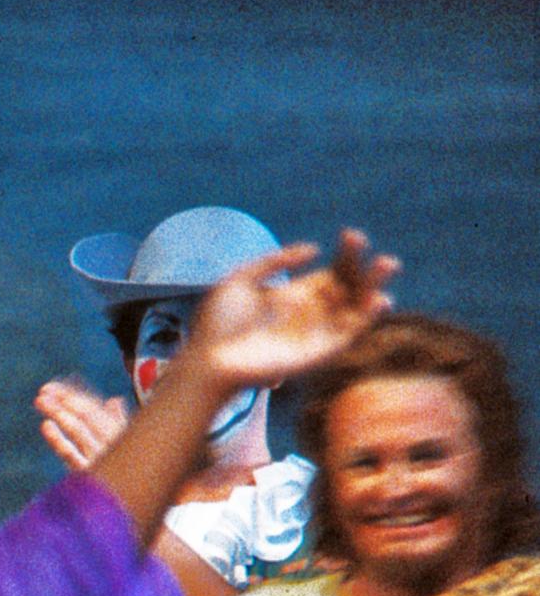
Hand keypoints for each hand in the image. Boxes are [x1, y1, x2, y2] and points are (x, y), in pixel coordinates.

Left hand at [34, 376, 128, 474]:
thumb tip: (113, 401)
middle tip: (43, 391)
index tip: (51, 388)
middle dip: (65, 401)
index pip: (93, 408)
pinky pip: (72, 455)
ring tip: (41, 401)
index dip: (71, 396)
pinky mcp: (92, 475)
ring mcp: (102, 458)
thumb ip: (118, 422)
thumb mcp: (126, 445)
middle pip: (86, 416)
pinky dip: (58, 440)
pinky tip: (46, 425)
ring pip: (79, 431)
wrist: (138, 506)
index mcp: (119, 432)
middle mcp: (112, 442)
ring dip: (60, 413)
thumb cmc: (133, 473)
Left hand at [187, 230, 399, 392]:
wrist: (207, 360)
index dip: (346, 254)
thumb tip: (314, 249)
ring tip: (387, 265)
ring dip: (376, 288)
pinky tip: (378, 300)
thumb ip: (275, 261)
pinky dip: (367, 318)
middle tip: (380, 254)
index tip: (350, 235)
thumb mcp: (241, 281)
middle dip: (369, 270)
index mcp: (296, 295)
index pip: (333, 271)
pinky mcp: (319, 353)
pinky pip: (350, 335)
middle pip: (352, 289)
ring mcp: (317, 333)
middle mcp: (312, 313)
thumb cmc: (217, 325)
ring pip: (358, 309)